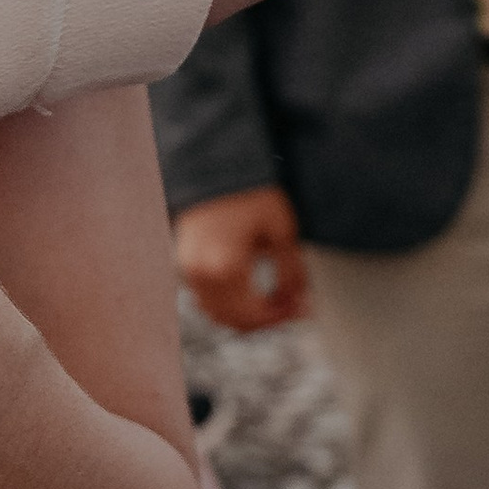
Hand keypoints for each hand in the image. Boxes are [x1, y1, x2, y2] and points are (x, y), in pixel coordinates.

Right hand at [172, 184, 307, 332]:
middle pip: (235, 320)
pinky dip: (228, 304)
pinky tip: (250, 292)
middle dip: (267, 319)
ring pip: (217, 314)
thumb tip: (298, 300)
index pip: (255, 315)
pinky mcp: (185, 264)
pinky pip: (205, 299)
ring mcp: (188, 271)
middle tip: (293, 306)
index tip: (303, 308)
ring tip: (274, 300)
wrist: (213, 167)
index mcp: (226, 268)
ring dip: (246, 316)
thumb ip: (291, 272)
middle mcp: (201, 275)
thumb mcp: (281, 231)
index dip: (283, 317)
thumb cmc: (248, 193)